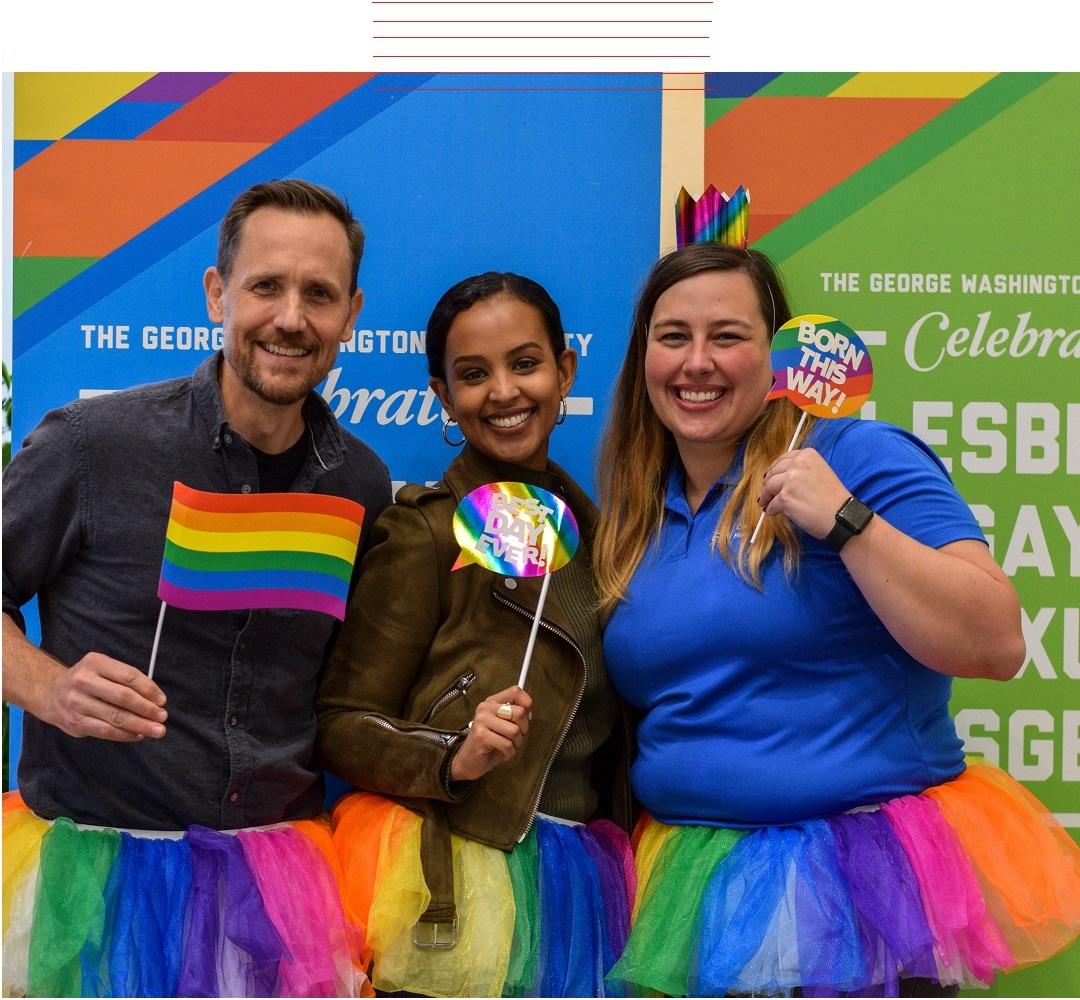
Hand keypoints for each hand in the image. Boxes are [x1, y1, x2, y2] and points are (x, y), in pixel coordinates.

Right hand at [42, 652, 167, 741]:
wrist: (50, 693)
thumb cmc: (88, 681)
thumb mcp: (103, 669)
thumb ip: (125, 680)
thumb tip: (155, 700)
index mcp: (95, 662)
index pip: (129, 676)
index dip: (149, 689)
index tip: (162, 700)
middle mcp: (84, 681)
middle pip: (123, 697)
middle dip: (147, 709)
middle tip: (163, 717)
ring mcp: (77, 702)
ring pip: (115, 716)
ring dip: (140, 725)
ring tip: (156, 730)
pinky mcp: (74, 722)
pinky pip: (105, 731)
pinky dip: (124, 735)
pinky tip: (138, 735)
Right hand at [449, 685, 532, 781]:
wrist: (468, 761)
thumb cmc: (489, 744)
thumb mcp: (503, 725)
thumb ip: (514, 715)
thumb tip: (529, 712)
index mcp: (492, 702)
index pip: (515, 692)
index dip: (527, 704)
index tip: (526, 717)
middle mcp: (485, 708)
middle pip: (519, 712)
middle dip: (523, 729)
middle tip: (514, 737)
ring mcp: (482, 721)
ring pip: (515, 731)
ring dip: (515, 744)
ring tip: (506, 746)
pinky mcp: (481, 735)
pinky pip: (507, 745)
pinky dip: (509, 753)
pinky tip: (501, 752)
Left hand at [759, 447, 850, 538]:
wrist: (841, 516)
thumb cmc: (832, 498)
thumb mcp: (819, 472)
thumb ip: (800, 470)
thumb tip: (779, 476)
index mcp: (807, 455)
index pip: (783, 460)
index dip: (775, 470)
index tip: (771, 477)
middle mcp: (798, 463)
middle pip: (773, 472)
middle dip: (768, 483)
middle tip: (766, 493)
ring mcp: (790, 480)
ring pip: (769, 487)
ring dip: (766, 496)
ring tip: (766, 503)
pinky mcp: (785, 497)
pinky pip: (772, 503)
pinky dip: (771, 508)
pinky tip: (773, 512)